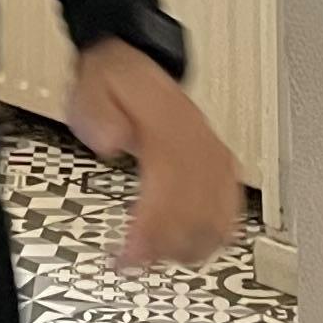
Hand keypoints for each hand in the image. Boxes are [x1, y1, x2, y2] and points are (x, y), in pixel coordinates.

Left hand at [70, 38, 244, 269]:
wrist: (132, 60)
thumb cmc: (111, 82)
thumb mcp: (90, 90)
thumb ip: (97, 116)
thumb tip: (109, 143)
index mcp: (168, 128)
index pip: (170, 188)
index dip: (152, 229)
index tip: (130, 254)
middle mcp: (197, 142)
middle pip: (198, 209)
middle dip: (167, 245)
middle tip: (136, 263)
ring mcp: (211, 152)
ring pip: (220, 212)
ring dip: (191, 244)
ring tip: (159, 257)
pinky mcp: (216, 160)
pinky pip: (232, 202)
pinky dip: (217, 231)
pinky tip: (197, 245)